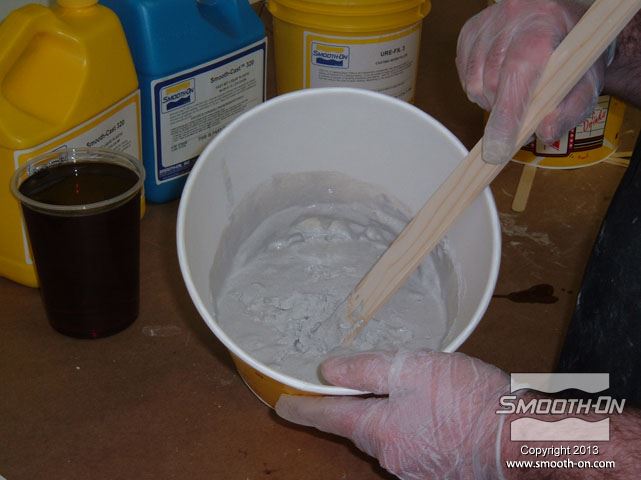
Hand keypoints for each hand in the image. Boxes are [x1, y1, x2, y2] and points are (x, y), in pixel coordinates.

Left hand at [276, 350, 508, 478]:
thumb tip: (327, 372)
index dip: (302, 409)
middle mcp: (392, 455)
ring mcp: (417, 466)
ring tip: (409, 389)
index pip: (328, 418)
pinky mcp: (440, 467)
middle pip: (359, 426)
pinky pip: (413, 440)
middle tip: (351, 385)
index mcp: (379, 430)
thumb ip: (365, 370)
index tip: (281, 407)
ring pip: (389, 433)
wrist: (521, 439)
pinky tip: (434, 408)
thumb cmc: (467, 400)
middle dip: (353, 407)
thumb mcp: (410, 370)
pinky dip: (413, 422)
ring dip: (388, 412)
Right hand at [456, 0, 605, 163]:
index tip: (499, 147)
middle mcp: (512, 17)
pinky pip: (465, 75)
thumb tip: (545, 131)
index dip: (506, 113)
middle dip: (502, 109)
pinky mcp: (470, 30)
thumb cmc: (575, 53)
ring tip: (511, 90)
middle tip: (520, 110)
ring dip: (489, 99)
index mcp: (545, 25)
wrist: (561, 19)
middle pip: (492, 83)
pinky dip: (479, 87)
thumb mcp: (587, 82)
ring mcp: (486, 22)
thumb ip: (571, 109)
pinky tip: (499, 78)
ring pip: (474, 82)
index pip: (517, 72)